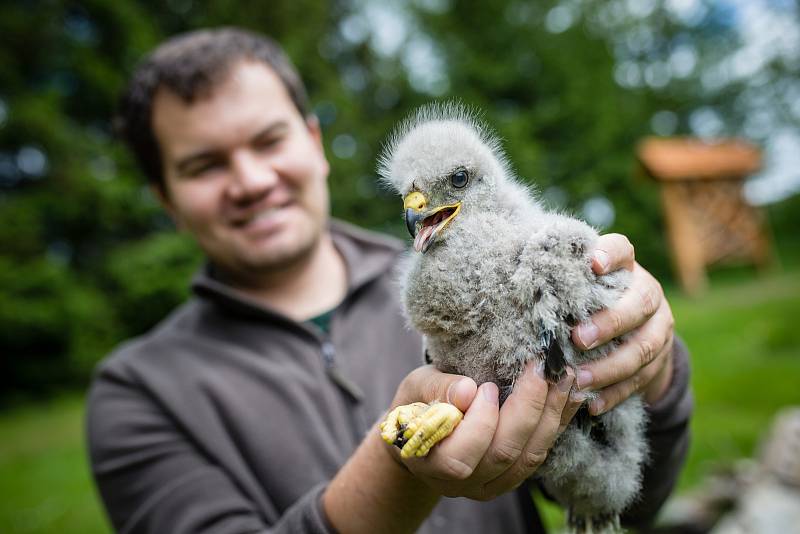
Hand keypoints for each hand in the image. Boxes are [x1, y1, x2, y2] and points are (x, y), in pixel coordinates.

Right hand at [384, 363, 575, 500]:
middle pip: (503, 454)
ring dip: (550, 414)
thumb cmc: (415, 404)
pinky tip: (569, 395)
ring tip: (564, 377)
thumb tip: (469, 390)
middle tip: (539, 370)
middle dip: (527, 409)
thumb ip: (439, 390)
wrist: (420, 430)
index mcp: (430, 463)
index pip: (459, 457)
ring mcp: (489, 485)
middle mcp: (461, 483)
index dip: (480, 424)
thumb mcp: (416, 388)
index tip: (487, 387)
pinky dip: (557, 423)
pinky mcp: (511, 477)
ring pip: (528, 456)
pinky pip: (539, 453)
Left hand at [571, 233, 674, 414]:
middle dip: (609, 323)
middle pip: (640, 303)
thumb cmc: (588, 304)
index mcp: (626, 268)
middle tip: (578, 339)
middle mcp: (648, 293)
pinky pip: (642, 380)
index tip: (593, 263)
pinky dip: (616, 393)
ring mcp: (660, 327)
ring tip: (580, 379)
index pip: (622, 249)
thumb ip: (563, 284)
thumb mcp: (579, 289)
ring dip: (610, 367)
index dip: (611, 253)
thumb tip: (518, 282)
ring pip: (643, 348)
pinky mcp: (661, 360)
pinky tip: (592, 403)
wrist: (635, 332)